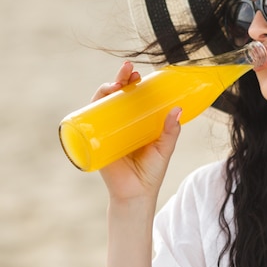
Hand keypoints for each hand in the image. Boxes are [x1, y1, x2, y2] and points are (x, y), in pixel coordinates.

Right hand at [92, 61, 181, 204]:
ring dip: (104, 90)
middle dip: (120, 79)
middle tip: (128, 70)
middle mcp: (119, 123)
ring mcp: (105, 132)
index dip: (133, 83)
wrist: (136, 195)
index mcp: (135, 122)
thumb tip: (177, 109)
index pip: (133, 97)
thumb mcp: (163, 148)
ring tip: (116, 84)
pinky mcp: (95, 143)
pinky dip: (89, 110)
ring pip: (101, 105)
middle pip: (116, 96)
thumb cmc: (150, 172)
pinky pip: (88, 123)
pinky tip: (96, 102)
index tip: (139, 73)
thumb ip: (171, 131)